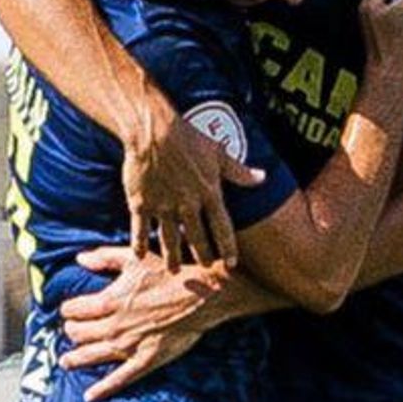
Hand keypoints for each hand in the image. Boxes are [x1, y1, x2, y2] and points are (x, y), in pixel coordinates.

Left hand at [59, 246, 225, 401]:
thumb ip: (104, 257)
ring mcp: (128, 346)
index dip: (69, 309)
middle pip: (78, 333)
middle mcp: (114, 326)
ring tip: (66, 361)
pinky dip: (103, 389)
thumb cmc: (170, 273)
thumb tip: (79, 258)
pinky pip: (119, 379)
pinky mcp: (145, 360)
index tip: (69, 309)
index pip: (74, 309)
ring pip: (91, 355)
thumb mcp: (135, 257)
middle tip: (71, 331)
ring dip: (74, 359)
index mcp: (109, 301)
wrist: (202, 294)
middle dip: (71, 331)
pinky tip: (89, 396)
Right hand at [122, 91, 265, 270]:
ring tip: (175, 270)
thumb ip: (238, 171)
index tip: (232, 262)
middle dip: (203, 255)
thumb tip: (262, 177)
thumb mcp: (217, 153)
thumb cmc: (188, 138)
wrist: (153, 131)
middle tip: (206, 267)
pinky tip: (139, 256)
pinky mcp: (141, 203)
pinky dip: (140, 244)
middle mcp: (187, 204)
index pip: (222, 227)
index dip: (228, 247)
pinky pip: (140, 229)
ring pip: (170, 239)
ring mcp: (163, 206)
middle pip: (197, 237)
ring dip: (173, 257)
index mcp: (208, 193)